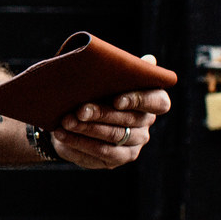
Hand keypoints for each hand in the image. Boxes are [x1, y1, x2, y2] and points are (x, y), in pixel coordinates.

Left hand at [50, 54, 169, 169]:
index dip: (138, 100)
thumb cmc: (93, 91)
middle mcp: (146, 124)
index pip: (158, 102)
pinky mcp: (117, 159)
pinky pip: (99, 153)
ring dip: (87, 129)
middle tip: (79, 110)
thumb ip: (122, 69)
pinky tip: (62, 134)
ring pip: (113, 137)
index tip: (116, 100)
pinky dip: (78, 143)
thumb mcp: (103, 78)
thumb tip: (149, 60)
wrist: (71, 115)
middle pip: (129, 121)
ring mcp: (134, 144)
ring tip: (66, 121)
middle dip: (101, 114)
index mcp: (151, 101)